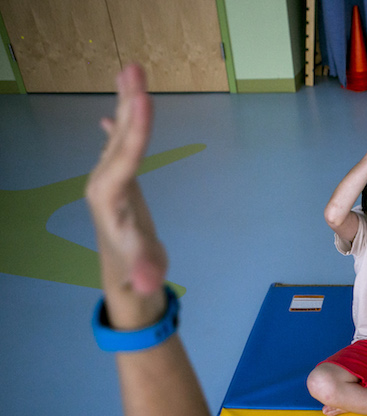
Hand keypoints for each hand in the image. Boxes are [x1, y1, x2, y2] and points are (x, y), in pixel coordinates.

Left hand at [85, 64, 166, 301]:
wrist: (126, 280)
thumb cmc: (139, 275)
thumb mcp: (144, 275)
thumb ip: (145, 276)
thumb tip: (149, 283)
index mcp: (110, 198)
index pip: (125, 158)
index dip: (136, 130)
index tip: (144, 100)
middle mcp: (104, 182)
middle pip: (119, 136)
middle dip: (128, 103)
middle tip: (135, 68)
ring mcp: (110, 180)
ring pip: (119, 134)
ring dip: (126, 104)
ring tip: (132, 72)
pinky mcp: (119, 181)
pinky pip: (121, 145)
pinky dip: (123, 125)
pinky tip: (117, 111)